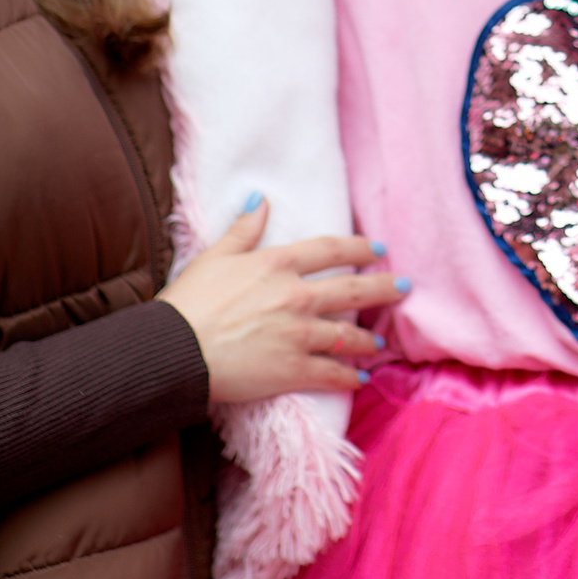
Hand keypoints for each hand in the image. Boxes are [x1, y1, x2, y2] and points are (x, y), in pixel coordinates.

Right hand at [156, 199, 407, 404]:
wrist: (173, 350)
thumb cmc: (188, 302)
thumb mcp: (214, 256)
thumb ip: (243, 229)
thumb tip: (261, 198)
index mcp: (277, 264)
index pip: (330, 250)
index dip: (358, 248)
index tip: (378, 250)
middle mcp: (296, 295)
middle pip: (351, 291)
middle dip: (383, 288)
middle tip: (404, 287)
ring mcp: (298, 334)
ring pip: (346, 335)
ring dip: (367, 339)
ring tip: (379, 342)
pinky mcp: (292, 369)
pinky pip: (331, 373)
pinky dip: (349, 377)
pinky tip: (360, 380)